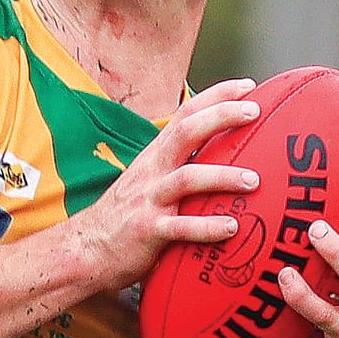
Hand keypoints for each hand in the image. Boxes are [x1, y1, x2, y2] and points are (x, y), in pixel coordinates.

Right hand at [67, 83, 263, 290]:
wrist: (85, 251)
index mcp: (155, 157)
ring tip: (253, 181)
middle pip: (187, 131)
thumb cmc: (124, 219)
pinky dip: (208, 227)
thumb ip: (180, 170)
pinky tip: (231, 227)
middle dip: (222, 116)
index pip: (186, 114)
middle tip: (254, 111)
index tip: (248, 86)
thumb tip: (222, 162)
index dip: (217, 96)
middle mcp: (152, 172)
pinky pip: (181, 227)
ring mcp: (149, 200)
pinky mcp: (148, 231)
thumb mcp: (149, 184)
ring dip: (223, 176)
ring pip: (188, 178)